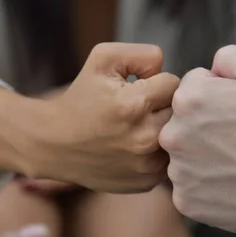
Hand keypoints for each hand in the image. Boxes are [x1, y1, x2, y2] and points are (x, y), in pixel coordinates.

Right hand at [0, 43, 176, 194]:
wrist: (54, 144)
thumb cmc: (80, 98)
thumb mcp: (103, 59)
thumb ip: (143, 54)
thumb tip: (167, 70)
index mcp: (135, 104)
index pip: (173, 84)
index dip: (155, 82)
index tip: (137, 90)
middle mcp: (145, 137)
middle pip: (181, 112)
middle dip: (162, 106)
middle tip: (139, 110)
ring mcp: (147, 164)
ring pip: (178, 137)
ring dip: (163, 130)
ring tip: (136, 128)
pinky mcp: (147, 182)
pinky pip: (169, 160)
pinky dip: (157, 153)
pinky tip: (134, 149)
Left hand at [160, 45, 235, 234]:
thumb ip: (226, 57)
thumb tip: (209, 70)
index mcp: (187, 99)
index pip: (193, 89)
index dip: (220, 97)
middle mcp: (173, 135)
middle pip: (184, 124)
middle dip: (206, 127)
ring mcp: (178, 172)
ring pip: (186, 157)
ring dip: (204, 158)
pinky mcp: (187, 202)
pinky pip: (191, 188)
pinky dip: (208, 188)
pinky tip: (233, 184)